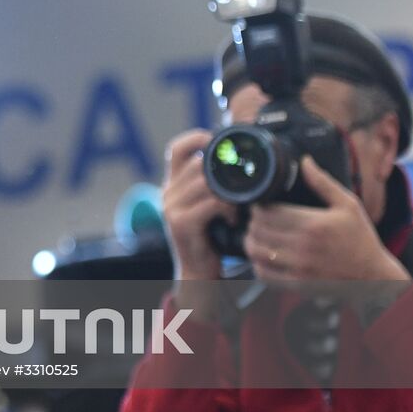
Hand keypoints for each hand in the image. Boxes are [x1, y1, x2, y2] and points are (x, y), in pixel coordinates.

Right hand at [161, 130, 237, 280]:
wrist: (197, 273)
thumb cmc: (209, 238)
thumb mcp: (206, 207)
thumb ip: (212, 186)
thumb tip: (238, 163)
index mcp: (171, 185)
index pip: (176, 149)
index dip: (196, 138)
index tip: (218, 142)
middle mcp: (166, 193)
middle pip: (198, 164)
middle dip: (225, 171)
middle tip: (245, 183)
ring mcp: (171, 207)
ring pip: (207, 182)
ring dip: (231, 192)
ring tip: (240, 206)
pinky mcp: (181, 223)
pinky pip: (211, 203)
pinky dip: (228, 208)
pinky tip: (234, 219)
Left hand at [245, 156, 409, 282]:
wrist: (373, 275)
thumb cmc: (360, 238)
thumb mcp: (348, 205)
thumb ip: (323, 183)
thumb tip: (305, 161)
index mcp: (313, 224)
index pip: (268, 212)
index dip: (258, 207)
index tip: (260, 205)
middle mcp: (303, 247)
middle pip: (258, 230)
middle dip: (253, 221)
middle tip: (256, 218)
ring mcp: (299, 268)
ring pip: (256, 251)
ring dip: (250, 240)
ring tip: (256, 234)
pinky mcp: (297, 284)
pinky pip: (263, 274)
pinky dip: (256, 263)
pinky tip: (263, 255)